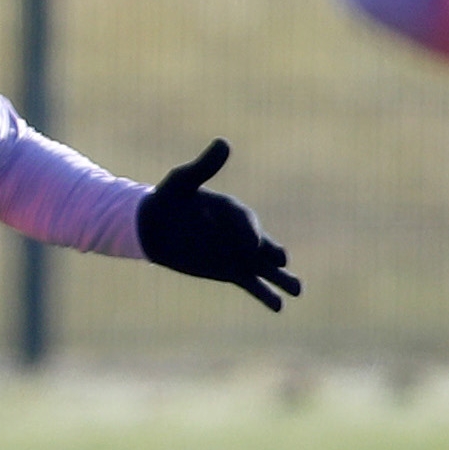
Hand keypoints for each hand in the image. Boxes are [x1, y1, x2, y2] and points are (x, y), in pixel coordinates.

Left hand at [134, 138, 299, 309]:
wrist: (151, 226)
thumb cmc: (166, 199)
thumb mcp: (183, 181)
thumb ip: (205, 167)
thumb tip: (224, 142)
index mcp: (234, 210)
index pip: (246, 222)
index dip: (241, 231)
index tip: (238, 240)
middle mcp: (241, 233)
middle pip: (264, 244)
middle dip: (273, 253)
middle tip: (282, 260)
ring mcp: (237, 254)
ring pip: (265, 267)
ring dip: (281, 278)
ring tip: (297, 289)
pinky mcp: (229, 272)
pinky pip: (252, 284)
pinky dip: (265, 295)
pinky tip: (278, 307)